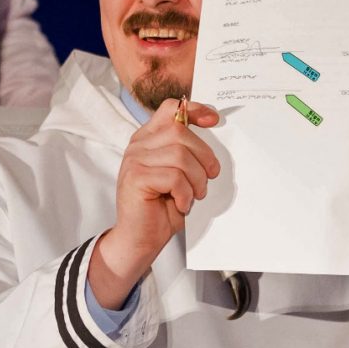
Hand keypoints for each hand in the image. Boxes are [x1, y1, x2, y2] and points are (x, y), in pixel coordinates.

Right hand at [90, 98, 220, 308]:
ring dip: (196, 180)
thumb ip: (184, 149)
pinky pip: (174, 177)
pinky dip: (185, 194)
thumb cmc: (161, 207)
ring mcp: (134, 160)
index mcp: (147, 139)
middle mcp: (138, 145)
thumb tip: (208, 123)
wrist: (140, 238)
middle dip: (203, 157)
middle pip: (180, 132)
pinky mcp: (136, 178)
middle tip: (209, 179)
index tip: (214, 120)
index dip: (194, 109)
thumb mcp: (178, 172)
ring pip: (181, 156)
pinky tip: (180, 203)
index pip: (170, 109)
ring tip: (193, 195)